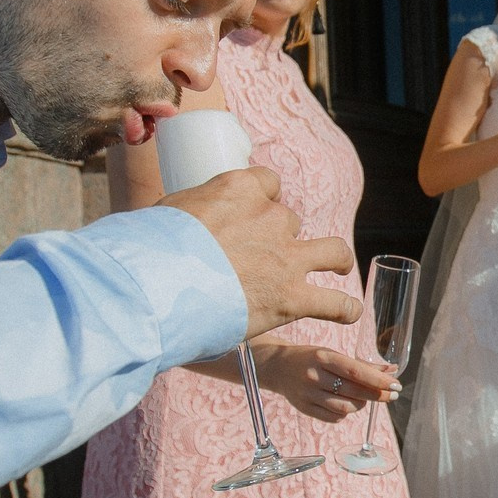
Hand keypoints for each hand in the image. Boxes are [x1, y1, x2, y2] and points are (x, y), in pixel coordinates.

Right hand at [160, 166, 360, 339]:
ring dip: (336, 259)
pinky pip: (334, 302)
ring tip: (338, 267)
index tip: (255, 215)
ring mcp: (286, 257)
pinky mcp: (291, 297)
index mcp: (239, 188)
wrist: (157, 284)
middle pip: (288, 222)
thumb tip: (182, 228)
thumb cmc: (149, 249)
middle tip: (263, 260)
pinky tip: (347, 313)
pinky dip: (343, 308)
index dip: (263, 200)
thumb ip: (190, 214)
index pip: (267, 184)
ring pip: (331, 251)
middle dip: (279, 237)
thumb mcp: (169, 212)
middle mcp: (270, 217)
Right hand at [249, 343, 399, 421]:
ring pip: (346, 408)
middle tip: (391, 394)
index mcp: (323, 358)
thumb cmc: (312, 358)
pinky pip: (334, 417)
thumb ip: (361, 365)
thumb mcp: (333, 354)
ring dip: (361, 404)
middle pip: (354, 392)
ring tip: (364, 397)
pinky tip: (345, 403)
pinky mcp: (305, 409)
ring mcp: (308, 395)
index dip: (379, 381)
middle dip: (377, 395)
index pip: (357, 372)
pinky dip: (345, 412)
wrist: (277, 367)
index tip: (396, 385)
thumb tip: (391, 371)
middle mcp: (315, 376)